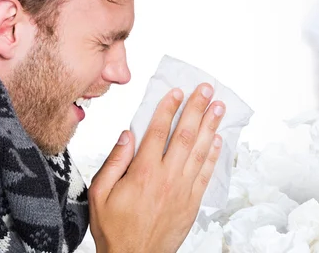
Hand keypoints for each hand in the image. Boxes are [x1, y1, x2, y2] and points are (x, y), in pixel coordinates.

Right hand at [88, 83, 225, 252]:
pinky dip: (214, 156)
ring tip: (218, 107)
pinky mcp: (192, 203)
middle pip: (185, 135)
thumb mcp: (99, 194)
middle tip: (205, 89)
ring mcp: (183, 190)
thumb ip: (114, 162)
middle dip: (196, 108)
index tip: (176, 92)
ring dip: (210, 126)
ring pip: (200, 151)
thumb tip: (127, 136)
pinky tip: (218, 141)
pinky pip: (206, 174)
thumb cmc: (115, 229)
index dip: (169, 108)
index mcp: (143, 173)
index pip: (158, 131)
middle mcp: (167, 178)